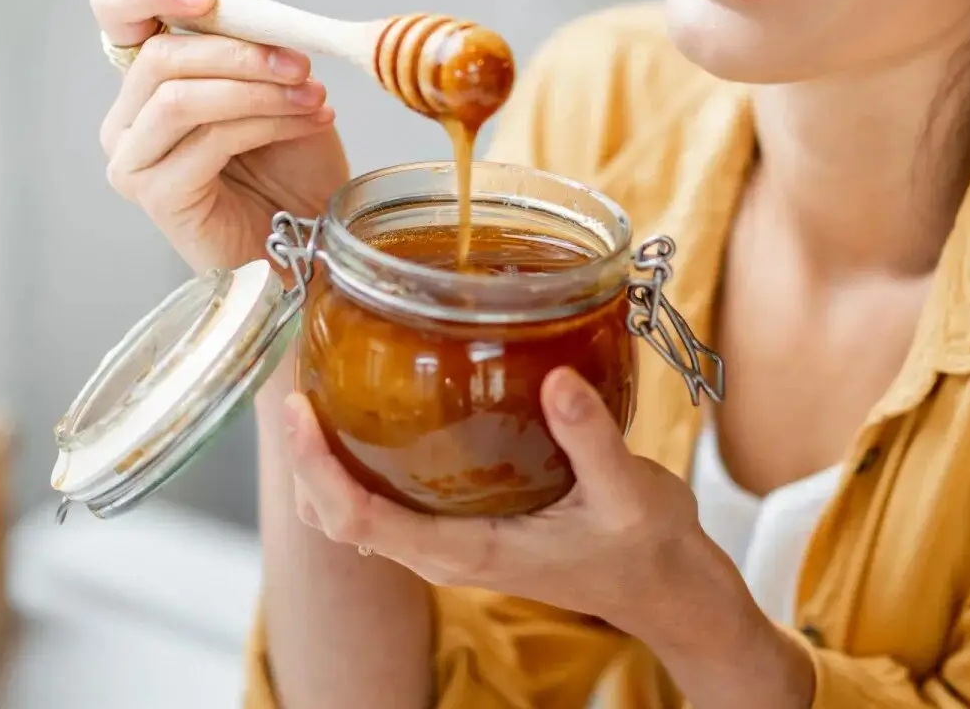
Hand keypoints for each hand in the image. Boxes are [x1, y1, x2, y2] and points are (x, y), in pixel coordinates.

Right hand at [92, 0, 351, 274]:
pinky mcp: (155, 194)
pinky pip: (204, 138)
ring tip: (312, 94)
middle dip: (240, 49)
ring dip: (257, 88)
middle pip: (161, 54)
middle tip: (300, 59)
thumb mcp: (276, 75)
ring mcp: (133, 158)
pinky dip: (263, 122)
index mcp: (147, 75)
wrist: (312, 238)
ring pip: (181, 96)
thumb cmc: (291, 164)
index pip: (115, 9)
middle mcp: (127, 115)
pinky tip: (307, 121)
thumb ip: (244, 17)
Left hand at [281, 367, 710, 638]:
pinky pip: (392, 497)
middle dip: (306, 458)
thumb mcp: (628, 493)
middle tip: (298, 380)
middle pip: (339, 515)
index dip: (317, 467)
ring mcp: (453, 540)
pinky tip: (379, 407)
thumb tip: (556, 378)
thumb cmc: (649, 552)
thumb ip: (590, 438)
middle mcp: (446, 551)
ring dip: (329, 459)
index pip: (357, 519)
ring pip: (359, 507)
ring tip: (322, 386)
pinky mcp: (468, 524)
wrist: (670, 590)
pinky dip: (366, 458)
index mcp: (467, 552)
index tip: (299, 410)